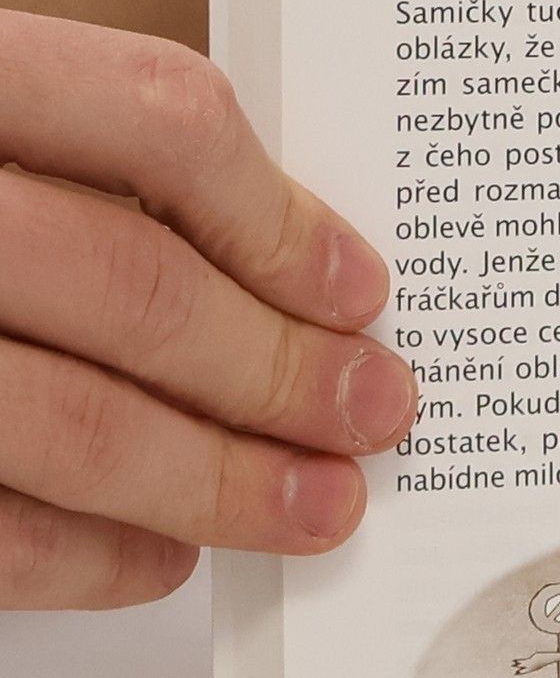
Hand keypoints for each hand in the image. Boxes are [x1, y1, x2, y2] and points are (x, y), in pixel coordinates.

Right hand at [0, 11, 417, 608]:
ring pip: (66, 420)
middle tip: (374, 413)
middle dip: (279, 371)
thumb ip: (81, 164)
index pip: (155, 118)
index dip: (282, 217)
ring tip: (314, 506)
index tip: (361, 291)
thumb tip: (289, 274)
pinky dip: (89, 556)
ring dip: (216, 481)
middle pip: (130, 283)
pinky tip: (161, 558)